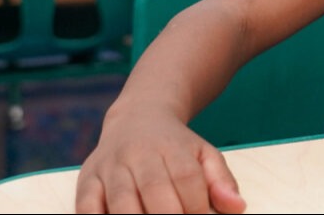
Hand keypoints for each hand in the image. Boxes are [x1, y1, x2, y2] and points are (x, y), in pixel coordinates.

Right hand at [75, 106, 245, 213]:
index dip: (197, 206)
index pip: (187, 177)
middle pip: (155, 189)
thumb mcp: (203, 153)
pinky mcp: (88, 179)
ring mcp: (110, 166)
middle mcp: (138, 154)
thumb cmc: (175, 146)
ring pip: (121, 200)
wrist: (136, 117)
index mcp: (171, 146)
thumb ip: (220, 180)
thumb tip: (237, 207)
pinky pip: (86, 205)